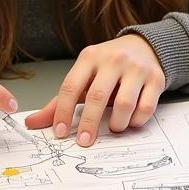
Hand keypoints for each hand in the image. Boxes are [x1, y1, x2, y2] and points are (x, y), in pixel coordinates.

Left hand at [24, 34, 164, 146]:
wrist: (144, 47)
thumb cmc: (108, 67)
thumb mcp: (83, 77)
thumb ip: (60, 101)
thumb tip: (32, 124)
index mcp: (90, 57)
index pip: (70, 87)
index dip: (63, 113)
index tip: (61, 133)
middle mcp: (113, 59)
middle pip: (97, 96)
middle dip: (89, 124)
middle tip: (85, 142)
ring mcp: (137, 68)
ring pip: (124, 104)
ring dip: (116, 124)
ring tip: (113, 127)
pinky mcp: (157, 78)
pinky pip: (146, 108)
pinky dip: (136, 121)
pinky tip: (130, 121)